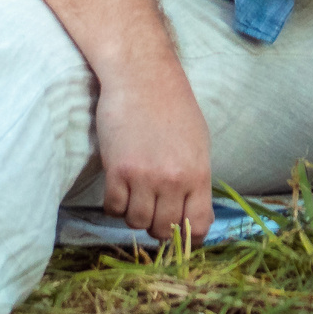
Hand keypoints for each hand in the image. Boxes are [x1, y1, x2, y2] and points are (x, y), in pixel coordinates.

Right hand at [92, 56, 214, 245]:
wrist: (142, 75)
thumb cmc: (173, 104)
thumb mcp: (198, 142)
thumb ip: (197, 178)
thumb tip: (195, 212)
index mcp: (198, 173)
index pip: (196, 225)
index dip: (188, 238)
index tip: (181, 236)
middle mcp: (173, 180)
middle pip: (164, 230)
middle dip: (158, 228)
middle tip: (153, 214)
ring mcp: (143, 177)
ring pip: (136, 222)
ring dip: (134, 215)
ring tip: (135, 196)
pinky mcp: (117, 170)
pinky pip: (113, 208)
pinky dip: (115, 205)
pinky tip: (118, 189)